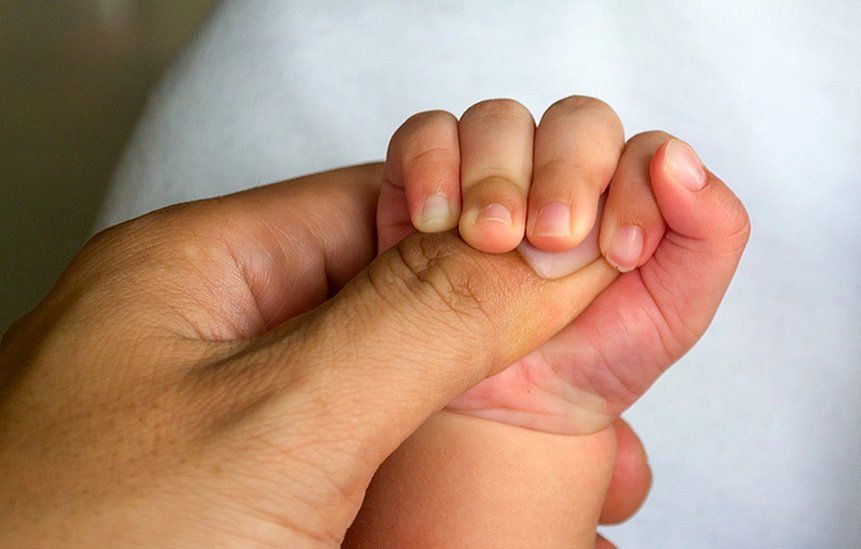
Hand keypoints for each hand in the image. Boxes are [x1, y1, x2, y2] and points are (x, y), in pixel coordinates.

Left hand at [0, 164, 618, 545]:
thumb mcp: (277, 419)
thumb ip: (420, 316)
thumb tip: (543, 250)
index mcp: (203, 272)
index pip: (387, 201)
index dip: (497, 226)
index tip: (589, 262)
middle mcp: (218, 340)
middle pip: (402, 300)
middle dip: (509, 342)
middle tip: (597, 393)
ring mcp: (236, 427)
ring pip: (400, 395)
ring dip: (490, 429)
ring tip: (585, 476)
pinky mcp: (255, 503)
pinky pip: (377, 469)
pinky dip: (448, 489)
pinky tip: (512, 517)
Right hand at [355, 96, 748, 546]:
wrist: (513, 413)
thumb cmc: (597, 356)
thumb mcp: (676, 310)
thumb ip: (710, 233)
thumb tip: (678, 158)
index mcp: (629, 190)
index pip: (643, 151)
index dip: (634, 191)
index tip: (620, 257)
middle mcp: (562, 168)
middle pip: (575, 122)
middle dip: (567, 175)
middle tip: (550, 241)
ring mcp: (494, 170)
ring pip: (499, 120)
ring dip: (497, 174)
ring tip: (489, 239)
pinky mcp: (427, 181)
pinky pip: (425, 135)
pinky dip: (430, 164)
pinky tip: (436, 221)